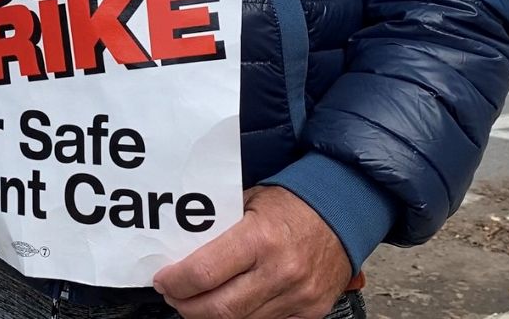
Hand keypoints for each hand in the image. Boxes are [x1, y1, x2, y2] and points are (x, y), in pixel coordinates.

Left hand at [153, 186, 350, 318]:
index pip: (203, 273)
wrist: (343, 211)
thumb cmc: (294, 204)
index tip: (164, 280)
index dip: (175, 282)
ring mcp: (297, 296)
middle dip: (186, 306)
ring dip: (210, 316)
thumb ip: (219, 227)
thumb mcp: (249, 201)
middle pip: (217, 309)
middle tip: (175, 295)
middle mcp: (279, 271)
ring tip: (198, 301)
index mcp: (260, 238)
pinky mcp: (309, 312)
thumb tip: (182, 248)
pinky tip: (231, 305)